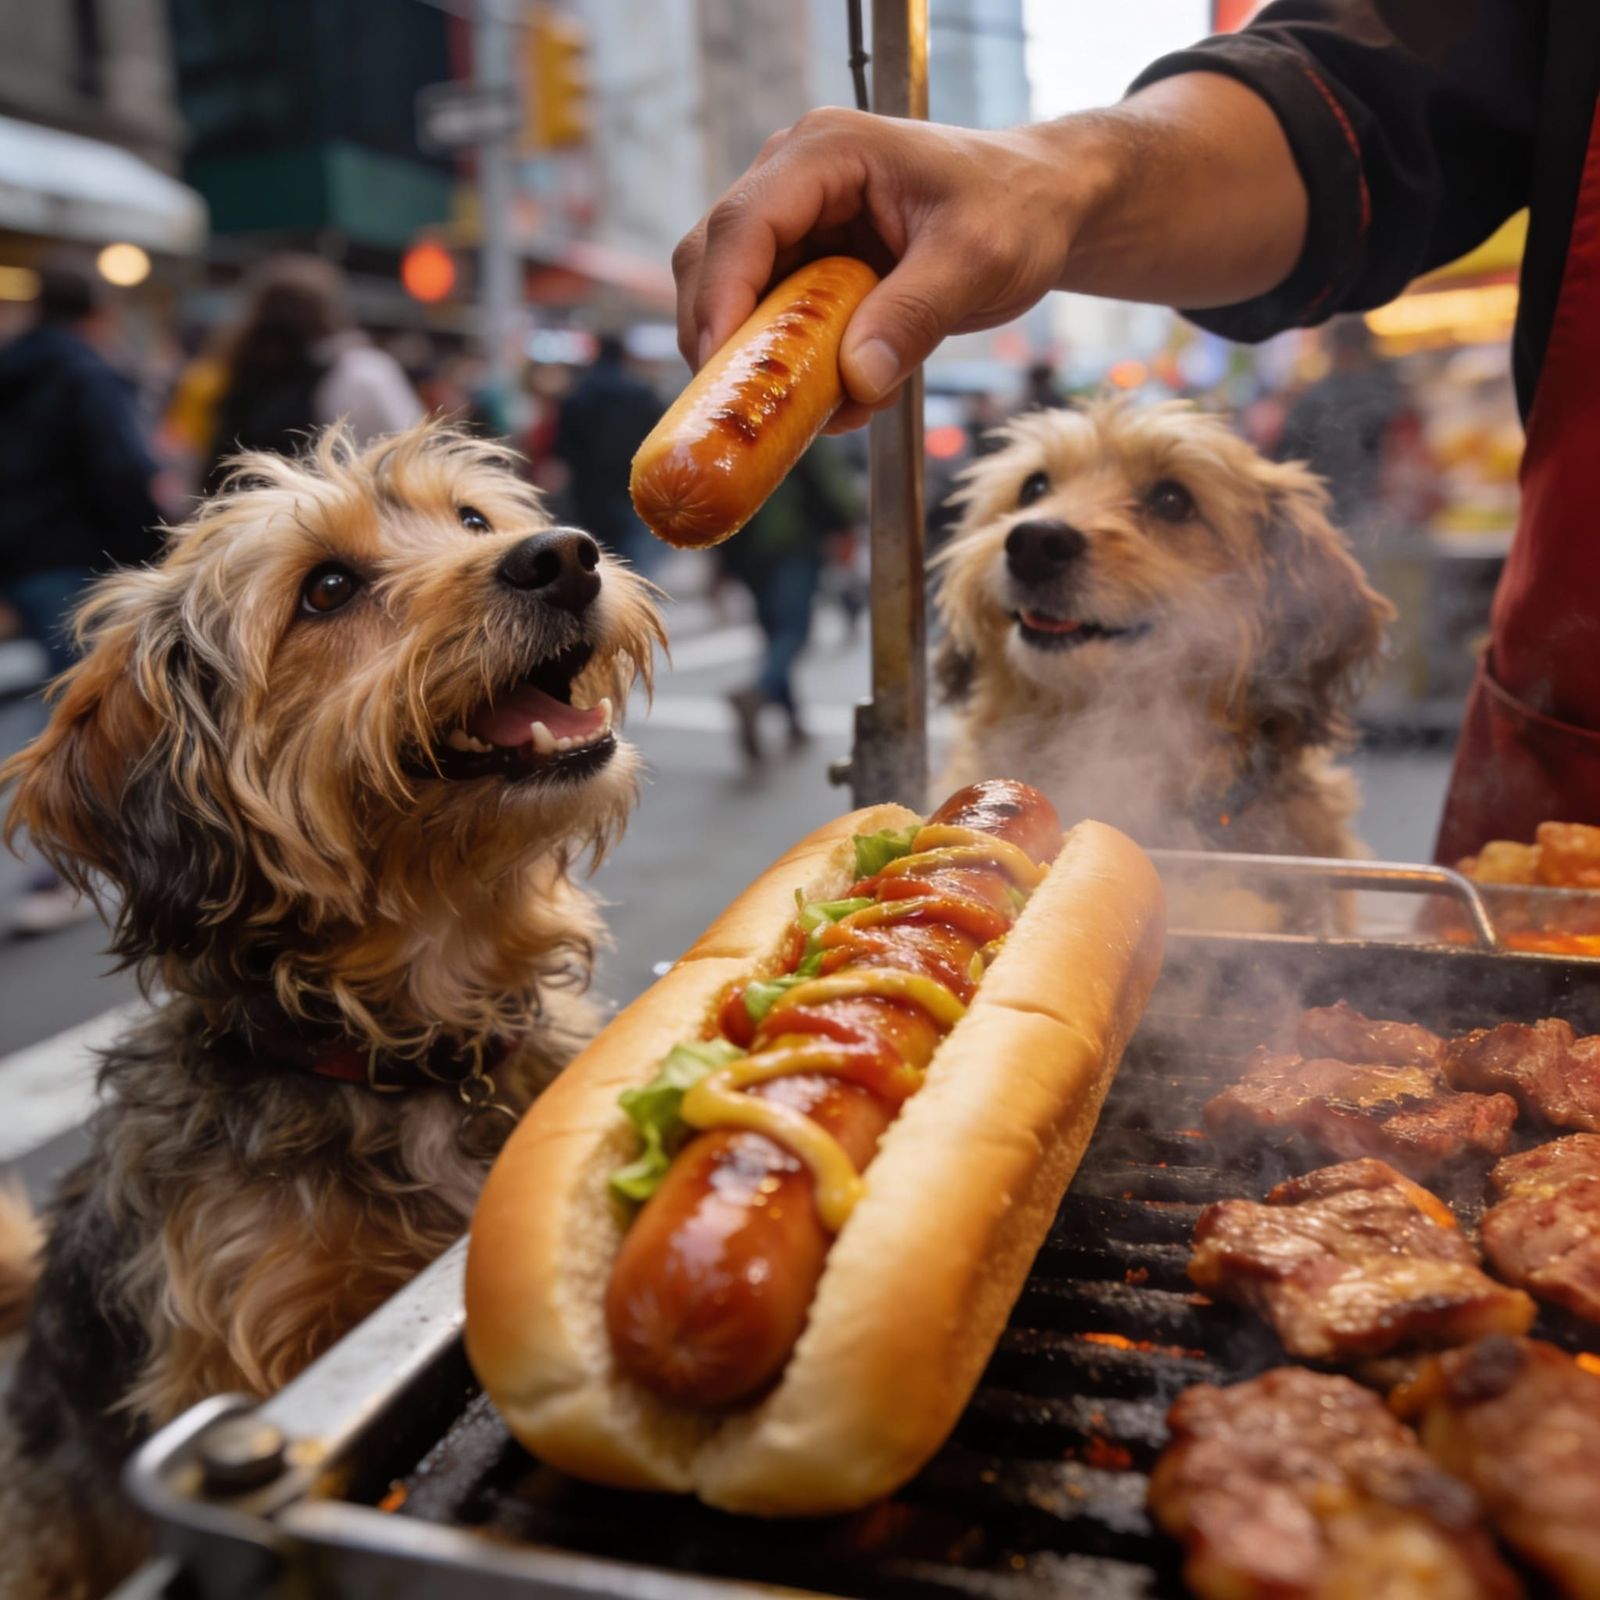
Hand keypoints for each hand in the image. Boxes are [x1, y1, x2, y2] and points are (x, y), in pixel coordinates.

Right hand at [672, 110, 1099, 431]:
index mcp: (826, 152)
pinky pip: (773, 322)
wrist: (1042, 207)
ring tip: (815, 407)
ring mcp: (795, 222)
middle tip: (744, 407)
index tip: (722, 368)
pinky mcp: (806, 263)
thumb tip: (857, 379)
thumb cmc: (1017, 209)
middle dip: (723, 340)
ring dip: (760, 360)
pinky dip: (792, 367)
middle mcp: (793, 178)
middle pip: (714, 261)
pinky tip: (842, 396)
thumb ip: (916, 315)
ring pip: (734, 298)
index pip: (743, 224)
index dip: (721, 300)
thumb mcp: (978, 261)